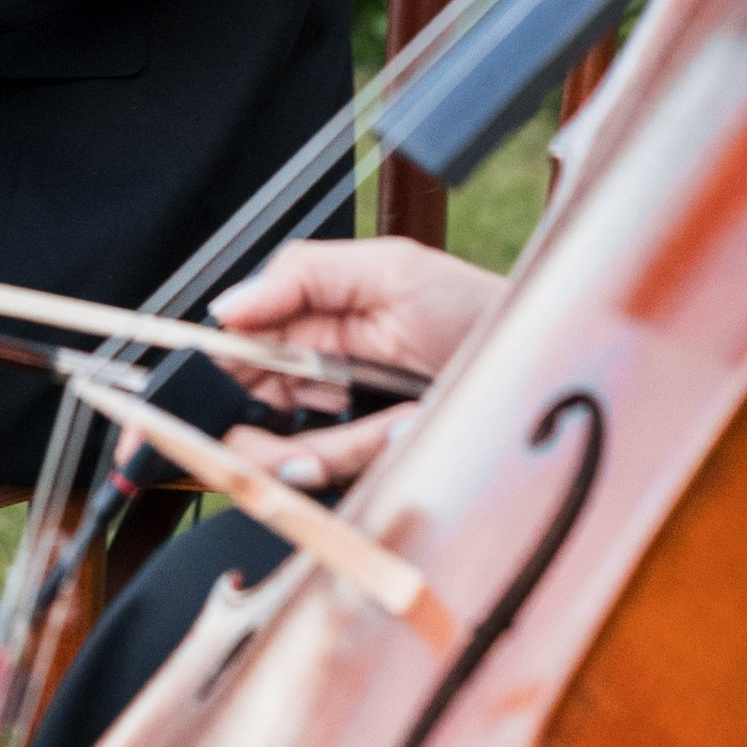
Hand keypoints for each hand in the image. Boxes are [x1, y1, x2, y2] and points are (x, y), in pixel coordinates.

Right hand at [207, 235, 501, 485]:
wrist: (547, 362)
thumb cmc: (476, 308)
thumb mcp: (390, 269)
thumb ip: (302, 274)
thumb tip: (226, 306)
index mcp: (301, 320)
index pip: (226, 357)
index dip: (206, 389)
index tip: (199, 414)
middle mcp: (310, 374)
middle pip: (245, 420)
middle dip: (267, 442)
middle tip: (304, 449)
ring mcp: (340, 424)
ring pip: (290, 457)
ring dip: (336, 449)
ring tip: (390, 425)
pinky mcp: (371, 463)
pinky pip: (342, 476)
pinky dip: (369, 460)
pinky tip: (402, 436)